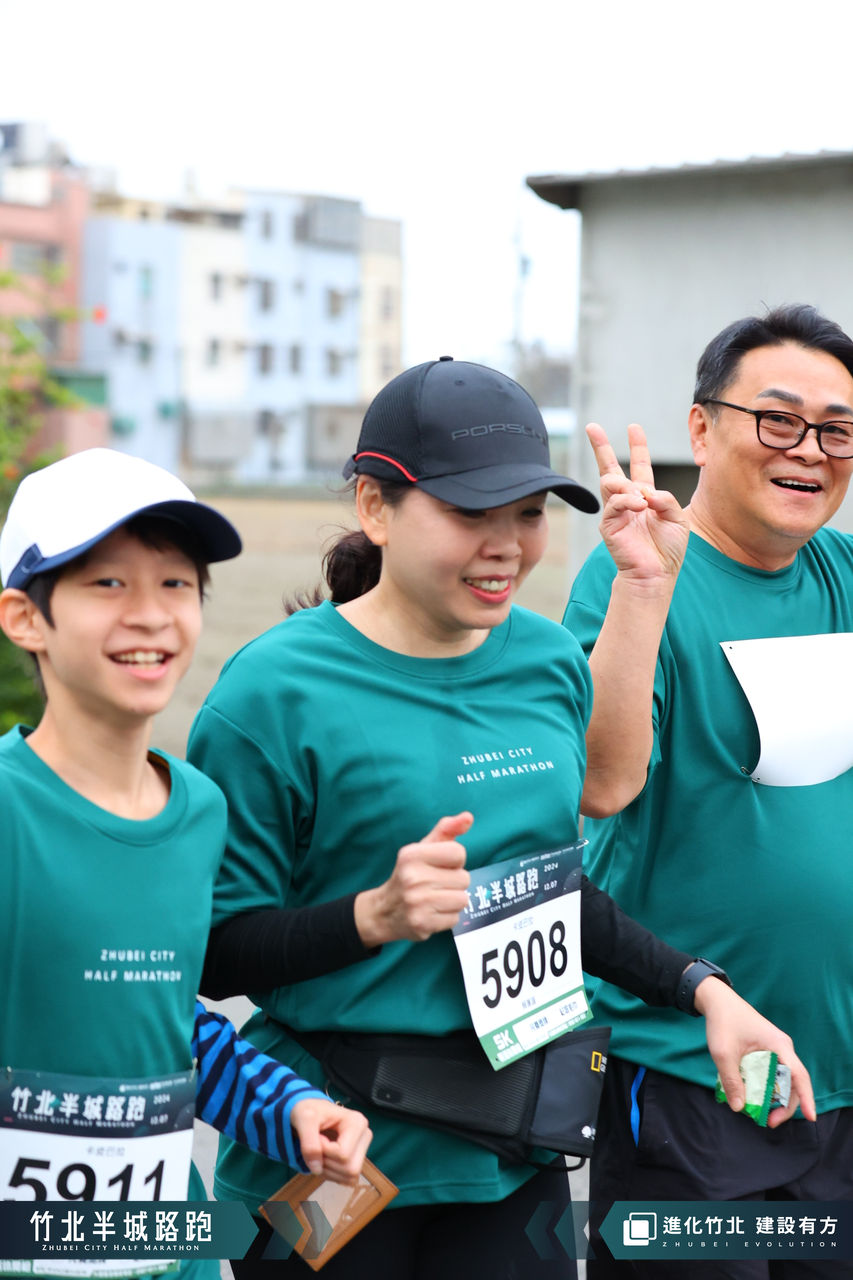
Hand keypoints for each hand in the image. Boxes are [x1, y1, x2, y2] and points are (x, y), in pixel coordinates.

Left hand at [290, 1097, 372, 1183]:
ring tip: (319, 1153)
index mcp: (357, 1122)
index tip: (317, 1137)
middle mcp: (364, 1136)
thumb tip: (316, 1169)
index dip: (324, 1151)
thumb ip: (309, 1143)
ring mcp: (362, 1149)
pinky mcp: (356, 1160)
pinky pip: (347, 1180)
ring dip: (328, 1171)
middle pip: (350, 1168)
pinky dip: (332, 1175)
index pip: (343, 1154)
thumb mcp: (304, 1119)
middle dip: (328, 1164)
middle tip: (317, 1148)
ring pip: (349, 1177)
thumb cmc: (309, 1110)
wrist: (310, 1112)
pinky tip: (324, 1160)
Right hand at [354, 812, 472, 945]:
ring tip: (436, 899)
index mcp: (412, 855)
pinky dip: (447, 917)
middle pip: (464, 878)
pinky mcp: (422, 924)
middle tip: (435, 885)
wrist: (384, 911)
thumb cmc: (410, 874)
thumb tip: (468, 817)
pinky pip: (455, 919)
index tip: (439, 866)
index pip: (458, 852)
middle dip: (454, 882)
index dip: (454, 861)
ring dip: (453, 901)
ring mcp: (416, 902)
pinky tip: (432, 913)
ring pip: (463, 899)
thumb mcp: (422, 848)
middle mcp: (412, 878)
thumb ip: (446, 830)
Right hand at [587, 422, 688, 586]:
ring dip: (624, 484)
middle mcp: (628, 501)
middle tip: (592, 427)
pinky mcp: (609, 524)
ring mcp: (616, 512)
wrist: (656, 574)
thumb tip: (646, 491)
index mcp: (645, 497)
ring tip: (640, 500)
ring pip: (609, 482)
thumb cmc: (668, 550)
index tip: (634, 427)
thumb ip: (666, 499)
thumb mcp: (678, 519)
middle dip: (601, 446)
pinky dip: (628, 501)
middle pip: (610, 467)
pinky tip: (640, 506)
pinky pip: (614, 503)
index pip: (640, 466)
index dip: (637, 446)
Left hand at [694, 977, 815, 1126]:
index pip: (798, 1075)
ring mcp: (775, 1049)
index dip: (806, 1097)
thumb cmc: (723, 1022)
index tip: (810, 1116)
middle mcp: (782, 1048)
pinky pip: (772, 1073)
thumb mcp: (723, 1053)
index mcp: (778, 1045)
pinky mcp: (767, 1051)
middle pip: (792, 1082)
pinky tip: (753, 1096)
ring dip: (775, 1098)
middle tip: (769, 1121)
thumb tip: (739, 1107)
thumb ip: (731, 1080)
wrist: (717, 1000)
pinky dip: (766, 1087)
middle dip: (784, 1105)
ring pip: (782, 1080)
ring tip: (760, 1113)